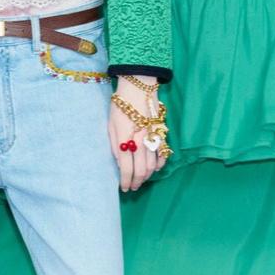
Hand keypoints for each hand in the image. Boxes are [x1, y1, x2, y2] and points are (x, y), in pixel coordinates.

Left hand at [108, 76, 162, 191]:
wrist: (138, 86)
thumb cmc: (120, 105)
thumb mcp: (110, 125)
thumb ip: (115, 145)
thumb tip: (119, 161)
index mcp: (125, 139)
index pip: (126, 168)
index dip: (125, 181)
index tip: (124, 188)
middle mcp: (140, 141)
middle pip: (141, 170)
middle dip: (136, 182)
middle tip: (133, 187)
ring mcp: (153, 138)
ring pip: (153, 165)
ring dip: (147, 176)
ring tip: (141, 180)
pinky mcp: (162, 133)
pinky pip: (163, 154)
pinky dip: (160, 164)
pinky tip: (155, 168)